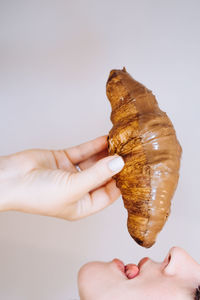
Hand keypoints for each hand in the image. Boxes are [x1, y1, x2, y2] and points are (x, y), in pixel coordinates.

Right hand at [0, 136, 123, 219]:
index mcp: (82, 205)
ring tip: (122, 143)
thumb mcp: (73, 187)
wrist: (11, 179)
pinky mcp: (64, 159)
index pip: (109, 194)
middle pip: (103, 176)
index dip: (122, 183)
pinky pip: (83, 152)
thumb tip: (119, 163)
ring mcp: (71, 174)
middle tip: (132, 154)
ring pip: (94, 162)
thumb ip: (98, 174)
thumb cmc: (37, 194)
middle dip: (116, 166)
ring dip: (106, 154)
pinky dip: (94, 146)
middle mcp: (78, 190)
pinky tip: (106, 139)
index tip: (136, 170)